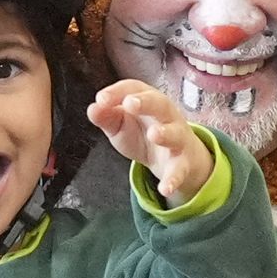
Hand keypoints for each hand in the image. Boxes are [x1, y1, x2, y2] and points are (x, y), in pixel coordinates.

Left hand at [89, 79, 212, 204]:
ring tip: (154, 135)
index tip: (101, 99)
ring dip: (165, 134)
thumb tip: (93, 109)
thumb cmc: (144, 134)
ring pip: (175, 134)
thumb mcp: (121, 125)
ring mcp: (177, 138)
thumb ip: (106, 117)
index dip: (117, 92)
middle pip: (159, 103)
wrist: (175, 159)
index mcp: (148, 100)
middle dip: (145, 102)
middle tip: (130, 103)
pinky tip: (165, 188)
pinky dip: (173, 180)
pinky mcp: (183, 163)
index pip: (133, 88)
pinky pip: (179, 171)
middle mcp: (166, 116)